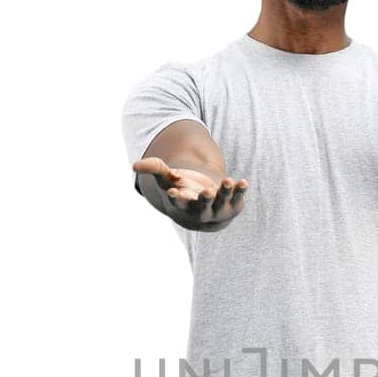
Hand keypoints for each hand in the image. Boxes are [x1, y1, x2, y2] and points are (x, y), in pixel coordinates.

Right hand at [133, 157, 248, 230]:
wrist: (205, 209)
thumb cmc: (182, 191)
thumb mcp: (167, 180)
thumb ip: (154, 169)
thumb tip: (134, 165)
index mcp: (183, 206)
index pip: (179, 204)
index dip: (176, 199)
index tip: (174, 193)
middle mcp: (201, 211)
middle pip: (202, 206)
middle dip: (204, 200)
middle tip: (205, 192)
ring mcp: (218, 210)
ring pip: (221, 202)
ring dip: (225, 192)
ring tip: (227, 180)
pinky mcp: (233, 206)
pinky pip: (237, 199)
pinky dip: (240, 191)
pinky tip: (242, 182)